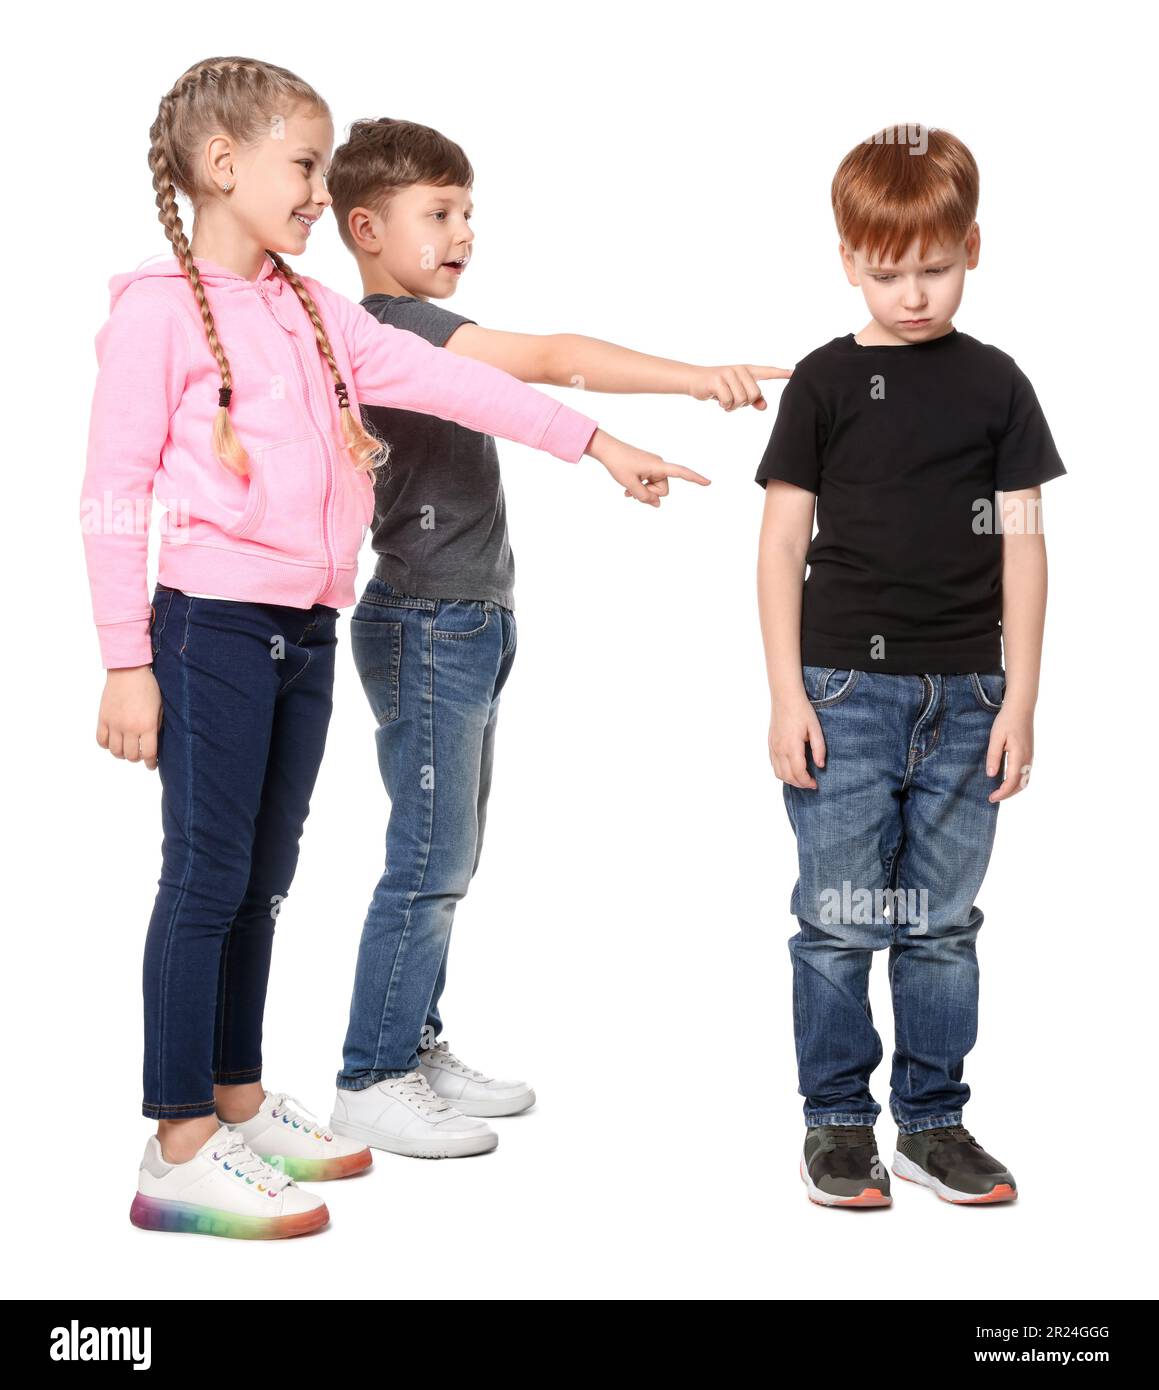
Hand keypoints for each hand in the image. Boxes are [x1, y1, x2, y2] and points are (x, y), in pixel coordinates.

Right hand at [97, 666, 162, 769]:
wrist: (128, 670)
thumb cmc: (148, 687)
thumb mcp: (160, 707)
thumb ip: (157, 726)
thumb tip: (153, 742)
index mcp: (147, 725)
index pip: (148, 753)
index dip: (150, 763)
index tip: (151, 765)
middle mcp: (130, 727)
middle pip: (131, 755)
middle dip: (137, 758)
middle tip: (140, 754)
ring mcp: (114, 723)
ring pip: (115, 751)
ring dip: (122, 754)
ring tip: (127, 749)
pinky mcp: (103, 718)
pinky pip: (101, 740)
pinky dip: (107, 745)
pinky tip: (113, 742)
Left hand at [585, 429, 710, 505]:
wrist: (607, 449)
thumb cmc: (618, 464)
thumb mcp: (630, 484)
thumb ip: (644, 497)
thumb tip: (657, 505)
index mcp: (658, 466)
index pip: (681, 473)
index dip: (695, 479)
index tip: (708, 483)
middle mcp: (659, 465)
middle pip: (663, 489)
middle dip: (650, 494)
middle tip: (633, 491)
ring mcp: (653, 467)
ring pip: (655, 488)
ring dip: (643, 492)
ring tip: (628, 490)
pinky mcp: (647, 468)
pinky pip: (649, 483)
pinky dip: (640, 488)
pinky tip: (627, 490)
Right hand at [688, 364, 791, 411]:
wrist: (695, 380)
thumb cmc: (719, 387)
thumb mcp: (737, 393)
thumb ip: (752, 399)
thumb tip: (764, 406)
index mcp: (747, 371)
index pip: (767, 372)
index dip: (781, 373)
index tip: (794, 373)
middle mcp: (740, 370)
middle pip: (754, 394)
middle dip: (743, 403)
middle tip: (732, 400)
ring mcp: (729, 373)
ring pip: (741, 399)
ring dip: (732, 405)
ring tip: (724, 399)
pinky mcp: (718, 379)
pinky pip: (728, 400)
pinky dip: (723, 405)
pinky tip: (717, 399)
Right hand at [769, 693, 825, 788]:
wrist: (785, 697)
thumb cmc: (802, 710)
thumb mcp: (815, 728)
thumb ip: (819, 748)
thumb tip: (820, 765)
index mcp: (792, 746)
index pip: (798, 773)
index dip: (807, 782)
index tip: (815, 784)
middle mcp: (780, 749)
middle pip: (787, 776)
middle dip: (800, 784)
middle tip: (810, 784)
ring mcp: (773, 747)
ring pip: (778, 773)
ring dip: (790, 780)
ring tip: (801, 778)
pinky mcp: (770, 744)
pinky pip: (773, 764)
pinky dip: (782, 772)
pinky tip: (791, 769)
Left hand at [986, 704, 1032, 801]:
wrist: (1021, 708)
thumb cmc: (1006, 721)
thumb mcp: (996, 737)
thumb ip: (993, 756)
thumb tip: (991, 775)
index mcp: (1019, 756)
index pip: (1012, 781)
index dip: (1002, 792)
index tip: (991, 798)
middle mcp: (1027, 759)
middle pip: (1020, 784)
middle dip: (1007, 794)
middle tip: (993, 798)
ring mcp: (1030, 757)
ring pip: (1025, 780)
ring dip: (1013, 789)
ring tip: (999, 792)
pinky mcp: (1029, 754)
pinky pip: (1026, 774)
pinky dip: (1017, 782)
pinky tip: (1006, 780)